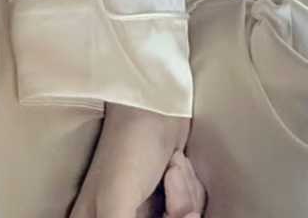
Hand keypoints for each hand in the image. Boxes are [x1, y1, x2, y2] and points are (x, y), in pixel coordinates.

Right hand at [67, 102, 205, 217]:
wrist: (158, 100)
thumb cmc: (129, 147)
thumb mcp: (117, 202)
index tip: (160, 211)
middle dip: (173, 213)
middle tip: (169, 185)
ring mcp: (146, 211)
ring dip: (184, 199)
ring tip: (171, 167)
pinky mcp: (169, 198)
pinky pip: (189, 211)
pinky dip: (190, 191)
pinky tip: (178, 165)